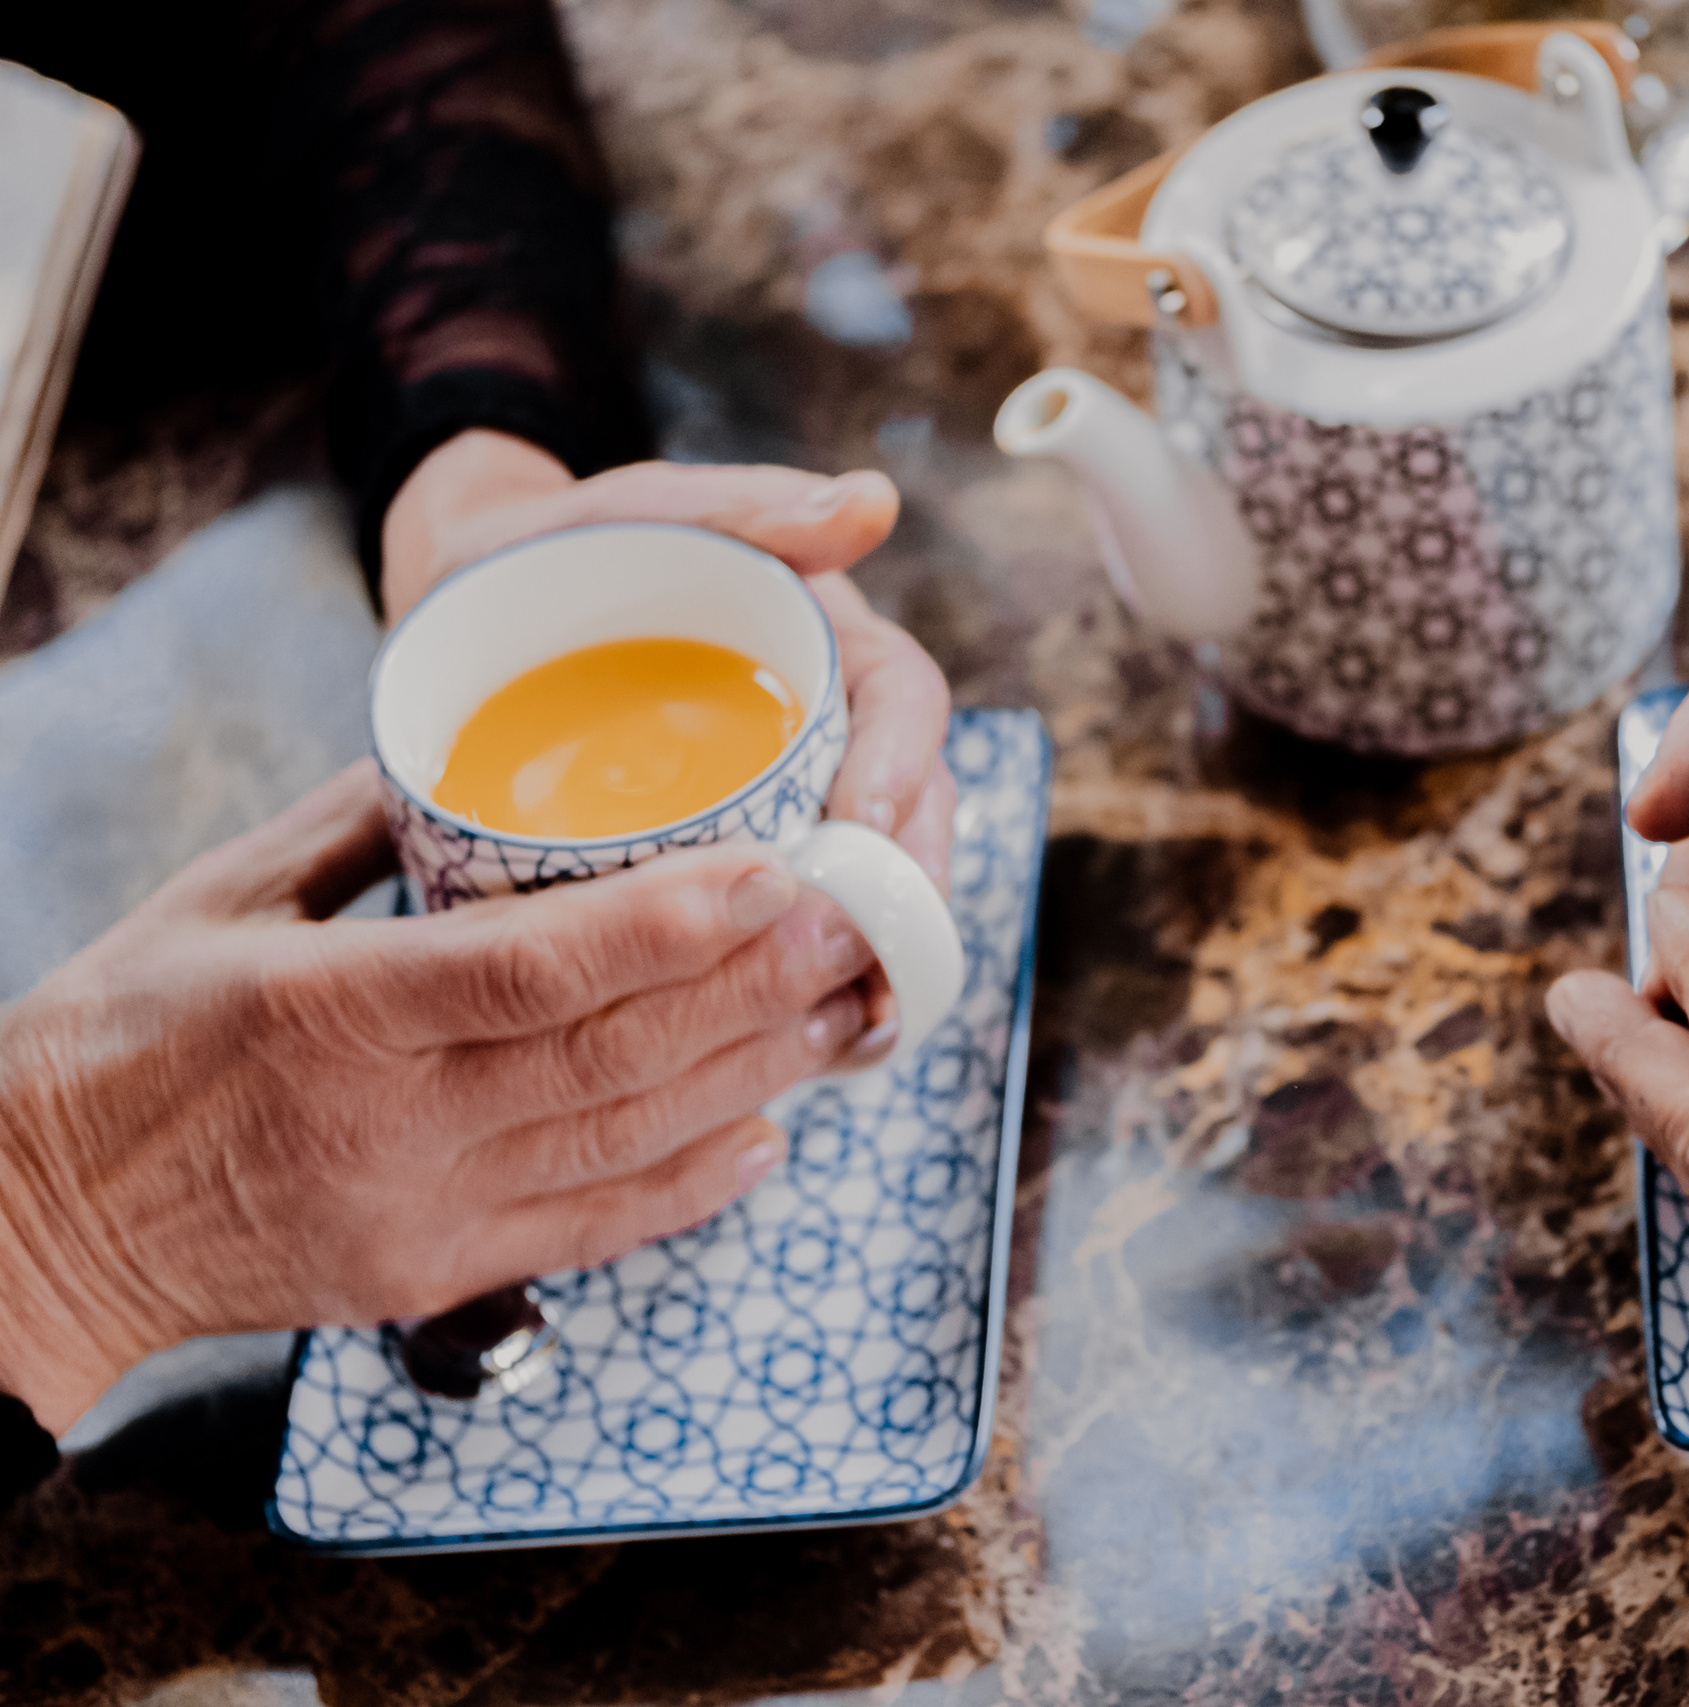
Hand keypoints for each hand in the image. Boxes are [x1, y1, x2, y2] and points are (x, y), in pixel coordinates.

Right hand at [0, 764, 889, 1431]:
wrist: (33, 1229)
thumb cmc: (116, 1046)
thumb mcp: (213, 903)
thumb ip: (351, 827)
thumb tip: (461, 756)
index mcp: (327, 1009)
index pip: (532, 968)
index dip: (669, 923)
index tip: (774, 869)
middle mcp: (391, 1120)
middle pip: (613, 1053)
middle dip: (754, 987)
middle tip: (855, 926)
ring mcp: (422, 1210)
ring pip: (628, 1141)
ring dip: (753, 1077)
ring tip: (839, 1013)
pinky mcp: (436, 1274)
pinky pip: (593, 1230)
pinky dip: (692, 1187)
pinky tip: (766, 1136)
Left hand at [383, 430, 958, 1040]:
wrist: (470, 598)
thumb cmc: (559, 546)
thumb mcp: (643, 513)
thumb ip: (747, 503)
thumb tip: (873, 504)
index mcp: (827, 648)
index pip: (905, 703)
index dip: (904, 766)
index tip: (865, 826)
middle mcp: (825, 732)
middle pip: (908, 815)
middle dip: (906, 895)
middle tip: (880, 965)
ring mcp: (782, 803)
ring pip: (862, 885)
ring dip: (874, 958)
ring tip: (857, 1030)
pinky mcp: (727, 864)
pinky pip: (783, 929)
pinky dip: (799, 989)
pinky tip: (790, 1050)